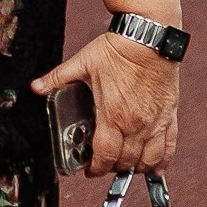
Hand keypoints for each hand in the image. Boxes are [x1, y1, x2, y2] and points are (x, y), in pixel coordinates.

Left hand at [31, 33, 179, 177]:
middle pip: (125, 161)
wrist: (149, 36)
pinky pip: (170, 145)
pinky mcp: (169, 114)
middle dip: (113, 167)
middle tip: (104, 163)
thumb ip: (58, 78)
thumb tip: (36, 86)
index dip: (96, 169)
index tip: (90, 170)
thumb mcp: (82, 63)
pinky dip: (163, 160)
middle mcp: (136, 124)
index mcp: (113, 116)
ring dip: (136, 167)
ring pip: (148, 159)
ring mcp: (155, 121)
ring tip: (126, 165)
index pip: (104, 156)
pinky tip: (156, 167)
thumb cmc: (118, 49)